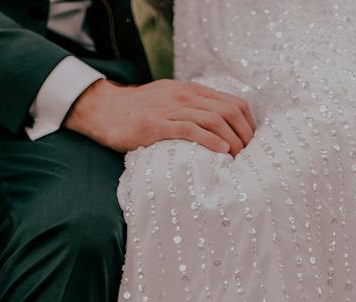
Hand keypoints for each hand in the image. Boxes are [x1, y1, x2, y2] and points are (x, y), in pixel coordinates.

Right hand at [64, 78, 254, 154]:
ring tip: (239, 158)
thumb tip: (214, 125)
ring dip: (232, 140)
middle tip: (249, 155)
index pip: (232, 102)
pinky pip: (190, 130)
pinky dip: (210, 141)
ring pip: (213, 120)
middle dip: (244, 134)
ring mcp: (170, 109)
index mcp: (190, 90)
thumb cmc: (136, 111)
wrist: (103, 109)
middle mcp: (184, 96)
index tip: (252, 142)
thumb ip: (190, 108)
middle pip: (228, 111)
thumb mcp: (168, 100)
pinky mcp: (156, 125)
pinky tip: (221, 153)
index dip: (248, 123)